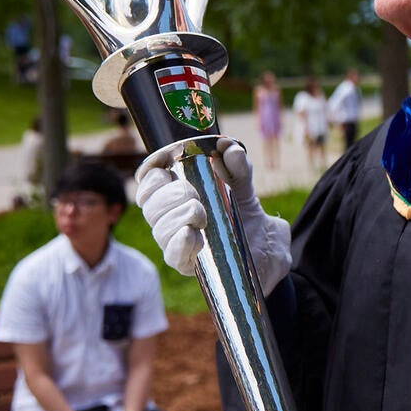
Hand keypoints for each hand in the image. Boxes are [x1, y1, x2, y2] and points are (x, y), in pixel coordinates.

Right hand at [136, 139, 290, 294]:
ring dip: (178, 218)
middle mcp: (168, 220)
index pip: (148, 184)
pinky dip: (180, 242)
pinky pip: (172, 255)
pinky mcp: (186, 263)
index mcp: (172, 196)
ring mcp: (175, 243)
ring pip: (159, 230)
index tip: (165, 167)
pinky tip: (192, 234)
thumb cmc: (240, 209)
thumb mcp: (241, 183)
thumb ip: (237, 164)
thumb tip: (227, 147)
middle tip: (195, 196)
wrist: (263, 242)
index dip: (151, 175)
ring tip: (201, 215)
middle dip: (170, 196)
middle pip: (150, 206)